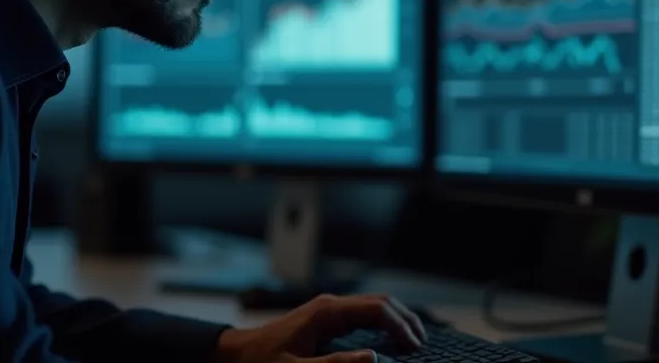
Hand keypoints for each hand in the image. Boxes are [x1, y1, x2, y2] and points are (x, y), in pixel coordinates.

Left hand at [214, 293, 427, 362]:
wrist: (235, 355)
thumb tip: (374, 358)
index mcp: (326, 312)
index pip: (377, 308)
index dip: (401, 325)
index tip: (415, 347)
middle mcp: (330, 306)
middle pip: (380, 302)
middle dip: (405, 320)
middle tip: (423, 345)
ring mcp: (328, 311)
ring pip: (373, 307)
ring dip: (395, 321)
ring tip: (414, 342)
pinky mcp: (326, 321)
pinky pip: (362, 317)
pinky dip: (382, 326)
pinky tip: (390, 342)